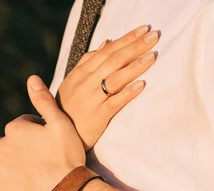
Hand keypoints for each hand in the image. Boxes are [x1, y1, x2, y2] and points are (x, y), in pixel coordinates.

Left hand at [0, 76, 83, 190]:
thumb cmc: (66, 157)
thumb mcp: (60, 124)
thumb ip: (43, 100)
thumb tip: (31, 78)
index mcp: (14, 128)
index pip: (25, 125)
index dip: (40, 133)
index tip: (51, 144)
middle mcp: (0, 144)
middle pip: (13, 141)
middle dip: (25, 146)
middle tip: (44, 159)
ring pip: (4, 157)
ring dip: (15, 161)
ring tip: (35, 172)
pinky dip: (3, 176)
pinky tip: (19, 179)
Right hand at [57, 25, 159, 149]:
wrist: (59, 137)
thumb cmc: (69, 108)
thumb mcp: (72, 82)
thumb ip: (88, 61)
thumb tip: (107, 41)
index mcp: (80, 73)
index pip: (106, 51)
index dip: (126, 39)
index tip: (144, 29)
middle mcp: (85, 84)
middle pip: (113, 61)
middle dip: (135, 47)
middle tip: (154, 36)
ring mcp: (91, 100)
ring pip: (115, 79)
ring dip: (135, 66)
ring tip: (152, 56)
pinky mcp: (97, 118)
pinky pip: (114, 103)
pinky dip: (127, 93)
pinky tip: (141, 84)